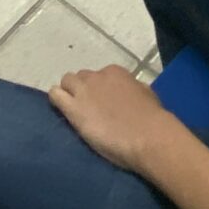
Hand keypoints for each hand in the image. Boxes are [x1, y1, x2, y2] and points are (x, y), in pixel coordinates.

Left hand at [48, 65, 176, 171]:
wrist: (148, 136)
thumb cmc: (152, 118)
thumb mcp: (145, 94)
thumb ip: (131, 89)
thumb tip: (126, 92)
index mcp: (115, 72)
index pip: (98, 76)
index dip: (98, 90)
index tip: (102, 103)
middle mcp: (96, 77)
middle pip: (80, 78)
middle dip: (81, 90)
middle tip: (87, 108)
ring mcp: (83, 92)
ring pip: (66, 83)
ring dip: (68, 93)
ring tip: (74, 110)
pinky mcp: (74, 109)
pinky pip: (55, 96)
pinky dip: (56, 100)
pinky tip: (60, 110)